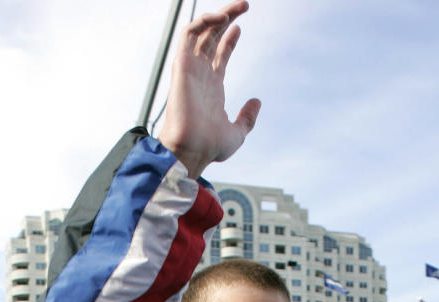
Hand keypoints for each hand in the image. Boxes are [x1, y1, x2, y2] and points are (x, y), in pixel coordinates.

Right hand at [158, 1, 259, 177]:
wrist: (192, 149)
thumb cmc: (210, 147)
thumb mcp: (237, 133)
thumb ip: (247, 118)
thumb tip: (256, 101)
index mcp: (212, 86)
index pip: (219, 54)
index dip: (229, 38)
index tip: (240, 27)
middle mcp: (200, 74)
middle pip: (212, 37)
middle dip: (227, 18)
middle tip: (245, 5)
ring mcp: (191, 68)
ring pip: (202, 30)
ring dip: (219, 14)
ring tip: (240, 6)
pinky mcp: (182, 64)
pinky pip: (189, 33)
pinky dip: (204, 21)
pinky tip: (222, 18)